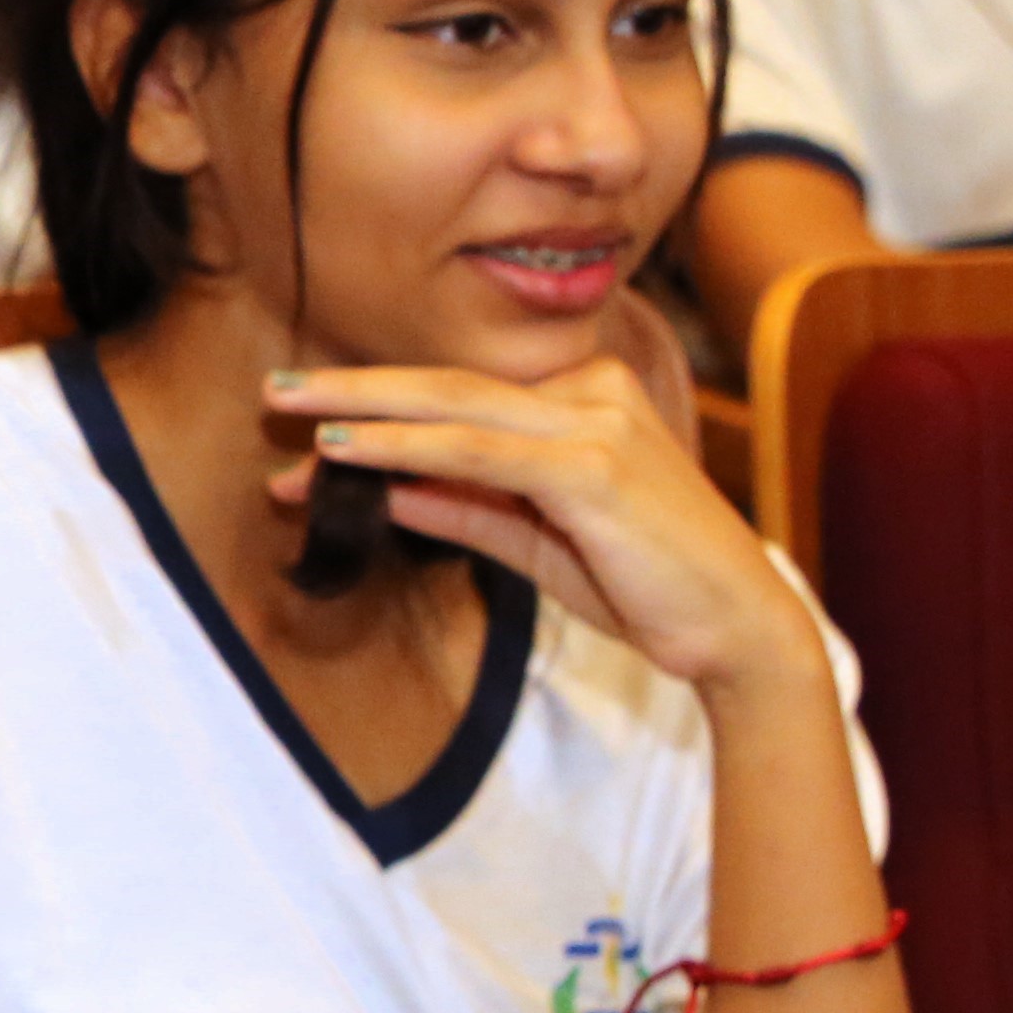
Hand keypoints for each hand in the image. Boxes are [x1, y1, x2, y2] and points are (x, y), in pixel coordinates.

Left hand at [264, 354, 820, 703]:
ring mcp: (594, 423)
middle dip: (352, 386)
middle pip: (446, 383)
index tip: (305, 434)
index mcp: (585, 401)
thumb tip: (387, 491)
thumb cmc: (649, 586)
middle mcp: (591, 394)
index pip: (462, 400)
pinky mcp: (592, 465)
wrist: (738, 630)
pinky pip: (477, 447)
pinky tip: (349, 449)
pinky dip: (405, 445)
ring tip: (290, 410)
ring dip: (362, 408)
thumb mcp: (539, 544)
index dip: (380, 411)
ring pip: (453, 405)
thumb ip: (467, 510)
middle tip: (274, 389)